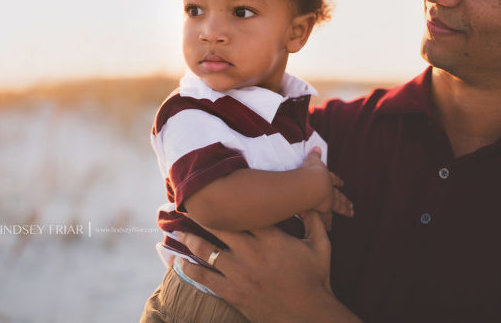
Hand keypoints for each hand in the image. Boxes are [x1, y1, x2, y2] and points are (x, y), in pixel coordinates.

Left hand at [177, 211, 360, 322]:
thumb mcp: (321, 246)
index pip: (245, 212)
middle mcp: (251, 251)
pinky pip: (205, 278)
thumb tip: (309, 201)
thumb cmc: (316, 280)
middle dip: (203, 214)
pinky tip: (180, 262)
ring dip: (190, 239)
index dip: (229, 199)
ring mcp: (240, 273)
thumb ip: (315, 221)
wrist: (309, 316)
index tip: (217, 190)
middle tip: (188, 204)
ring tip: (179, 230)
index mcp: (271, 237)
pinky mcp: (233, 292)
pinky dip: (190, 269)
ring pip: (207, 250)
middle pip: (220, 226)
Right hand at [302, 148, 353, 229]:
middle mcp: (330, 190)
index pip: (335, 180)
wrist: (312, 185)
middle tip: (352, 207)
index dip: (338, 182)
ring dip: (343, 211)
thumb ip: (315, 155)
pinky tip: (329, 227)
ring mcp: (329, 201)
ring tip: (349, 215)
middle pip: (340, 196)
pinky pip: (326, 218)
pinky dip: (327, 222)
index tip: (343, 184)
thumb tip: (316, 147)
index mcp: (328, 178)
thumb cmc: (311, 172)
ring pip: (338, 207)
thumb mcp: (312, 161)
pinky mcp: (324, 210)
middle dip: (346, 201)